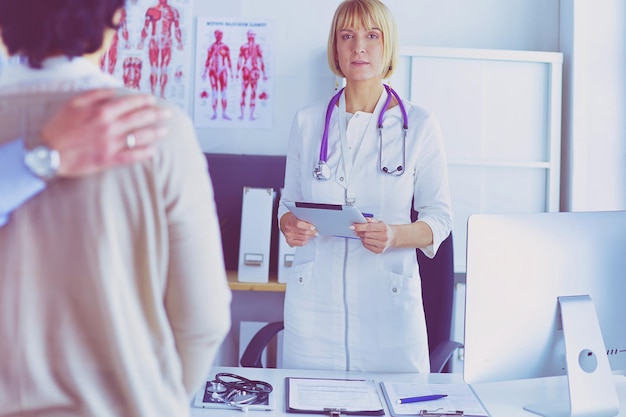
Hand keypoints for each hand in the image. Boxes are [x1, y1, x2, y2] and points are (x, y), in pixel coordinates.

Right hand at [40, 89, 169, 176]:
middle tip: (167, 114)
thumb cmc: (60, 127)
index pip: (130, 103)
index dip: (144, 100)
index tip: (153, 99)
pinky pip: (132, 156)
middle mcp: (110, 126)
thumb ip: (96, 94)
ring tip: (165, 130)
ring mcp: (111, 144)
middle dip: (156, 114)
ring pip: (140, 136)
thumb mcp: (74, 103)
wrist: (49, 152)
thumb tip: (115, 90)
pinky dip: (144, 153)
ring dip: (155, 133)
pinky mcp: (109, 159)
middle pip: (140, 118)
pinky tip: (153, 151)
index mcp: (102, 111)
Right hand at [279, 212, 316, 246]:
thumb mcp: (298, 217)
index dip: (308, 226)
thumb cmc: (293, 220)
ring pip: (303, 238)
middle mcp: (288, 230)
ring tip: (312, 234)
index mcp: (290, 222)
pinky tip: (307, 238)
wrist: (286, 224)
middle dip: (312, 232)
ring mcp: (289, 237)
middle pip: (303, 232)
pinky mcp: (290, 242)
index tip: (313, 227)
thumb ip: (304, 220)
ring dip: (310, 236)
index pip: (299, 224)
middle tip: (315, 232)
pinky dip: (306, 241)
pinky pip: (301, 243)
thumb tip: (313, 225)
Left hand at [352, 218, 394, 253]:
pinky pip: (367, 246)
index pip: (369, 227)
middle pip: (366, 234)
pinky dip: (364, 242)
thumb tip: (363, 219)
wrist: (393, 237)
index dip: (359, 227)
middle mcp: (384, 237)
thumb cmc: (384, 229)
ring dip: (362, 237)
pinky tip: (367, 239)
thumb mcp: (379, 222)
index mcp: (383, 228)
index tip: (352, 226)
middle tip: (356, 230)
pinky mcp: (379, 250)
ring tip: (363, 234)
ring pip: (366, 241)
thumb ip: (371, 220)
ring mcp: (382, 244)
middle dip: (359, 232)